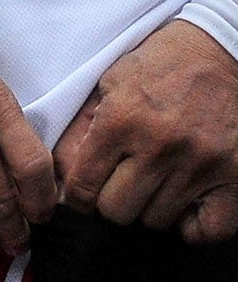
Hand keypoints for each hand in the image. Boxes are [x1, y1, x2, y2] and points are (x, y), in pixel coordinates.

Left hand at [54, 18, 237, 240]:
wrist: (218, 51)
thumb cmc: (158, 66)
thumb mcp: (108, 84)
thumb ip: (82, 128)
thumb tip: (62, 175)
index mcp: (121, 120)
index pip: (84, 186)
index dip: (78, 197)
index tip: (83, 196)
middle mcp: (159, 146)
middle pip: (118, 211)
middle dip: (111, 202)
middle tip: (120, 184)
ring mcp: (200, 165)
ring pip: (158, 220)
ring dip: (150, 207)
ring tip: (155, 181)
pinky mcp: (235, 177)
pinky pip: (210, 230)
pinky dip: (195, 226)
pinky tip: (186, 204)